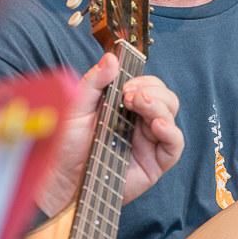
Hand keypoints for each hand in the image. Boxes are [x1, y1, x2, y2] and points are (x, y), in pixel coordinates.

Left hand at [39, 53, 183, 214]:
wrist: (62, 180)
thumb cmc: (67, 146)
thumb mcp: (76, 107)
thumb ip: (94, 82)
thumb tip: (111, 58)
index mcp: (126, 107)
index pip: (149, 85)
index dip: (143, 81)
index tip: (127, 84)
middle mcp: (141, 122)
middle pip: (166, 97)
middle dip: (152, 91)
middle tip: (129, 96)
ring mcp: (150, 141)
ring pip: (171, 115)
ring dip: (159, 106)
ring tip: (140, 105)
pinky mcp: (155, 162)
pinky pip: (175, 144)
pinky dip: (171, 132)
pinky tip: (158, 125)